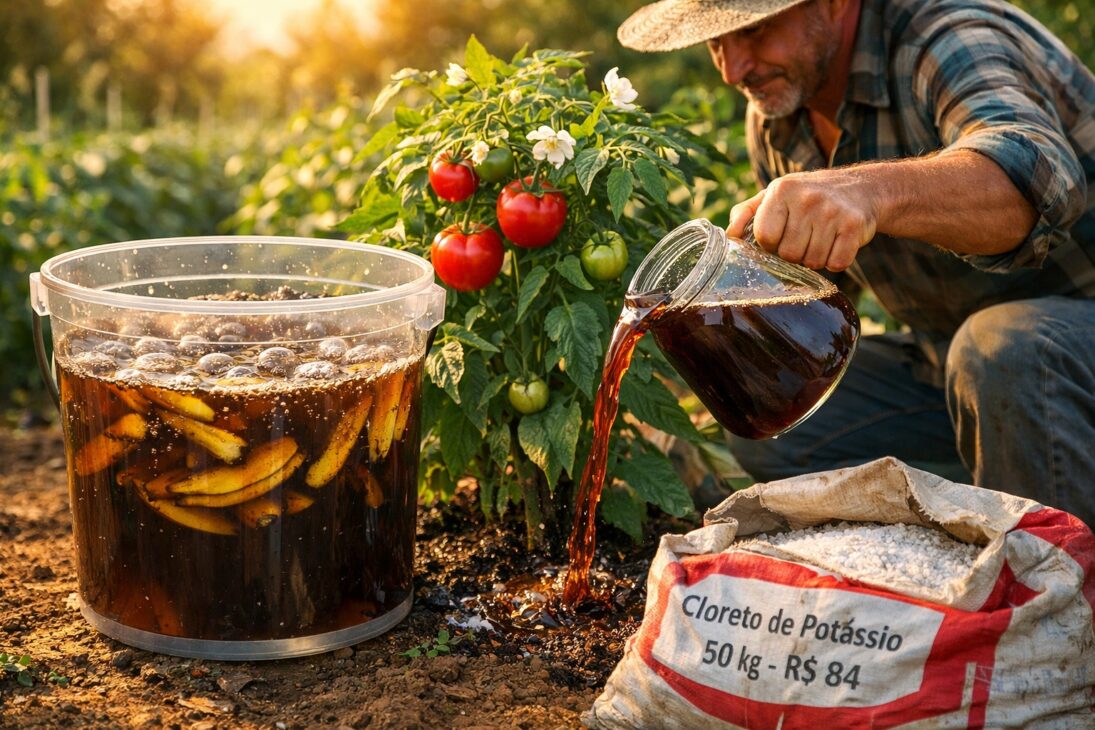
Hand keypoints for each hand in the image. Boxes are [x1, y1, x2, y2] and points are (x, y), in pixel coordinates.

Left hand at [727, 169, 879, 271]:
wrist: (862, 188)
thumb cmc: (809, 196)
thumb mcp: (776, 195)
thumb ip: (747, 213)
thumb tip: (728, 236)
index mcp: (781, 189)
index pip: (765, 236)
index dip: (771, 244)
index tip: (781, 236)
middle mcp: (807, 198)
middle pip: (788, 254)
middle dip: (795, 254)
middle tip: (806, 237)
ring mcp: (832, 211)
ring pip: (812, 262)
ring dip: (816, 259)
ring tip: (821, 239)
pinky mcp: (854, 225)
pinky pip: (837, 263)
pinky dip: (836, 261)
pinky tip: (837, 244)